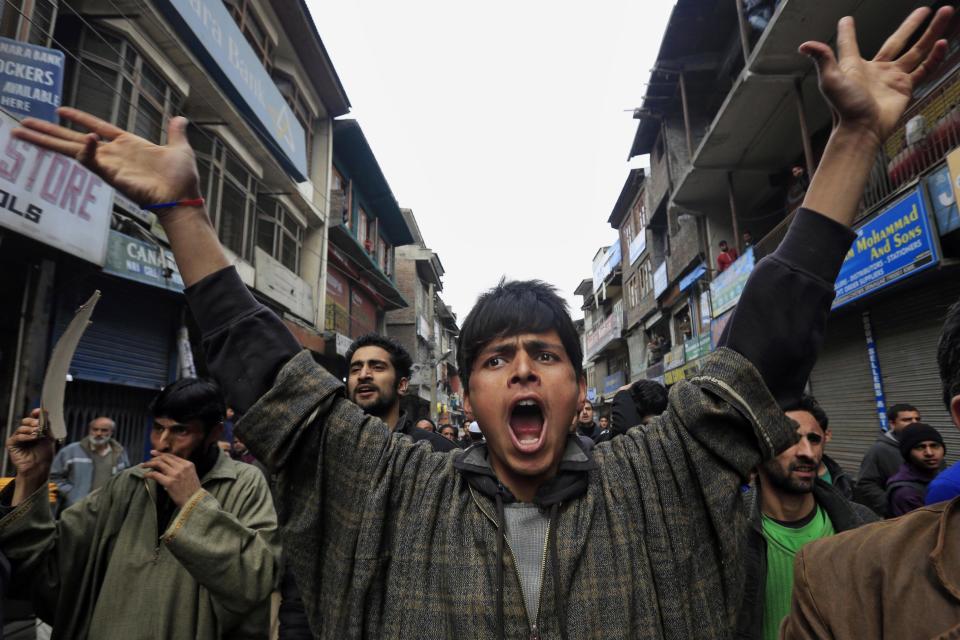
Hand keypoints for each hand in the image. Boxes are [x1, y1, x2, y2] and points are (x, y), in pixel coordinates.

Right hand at [7, 409, 54, 479]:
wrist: (39, 467)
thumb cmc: (44, 454)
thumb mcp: (49, 437)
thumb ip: (46, 425)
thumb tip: (45, 412)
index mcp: (34, 430)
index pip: (33, 418)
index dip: (35, 413)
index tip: (39, 411)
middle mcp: (26, 433)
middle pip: (26, 420)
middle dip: (32, 421)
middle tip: (38, 424)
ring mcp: (18, 438)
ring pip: (21, 428)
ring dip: (30, 429)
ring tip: (37, 434)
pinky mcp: (12, 444)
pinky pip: (17, 436)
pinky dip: (25, 436)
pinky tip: (32, 438)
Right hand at [13, 107, 200, 209]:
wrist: (183, 197)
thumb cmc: (181, 178)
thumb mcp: (179, 148)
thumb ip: (175, 133)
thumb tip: (180, 119)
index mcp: (128, 145)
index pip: (97, 126)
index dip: (79, 118)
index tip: (59, 109)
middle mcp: (114, 155)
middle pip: (73, 139)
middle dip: (47, 133)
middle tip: (22, 124)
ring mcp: (110, 165)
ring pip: (72, 149)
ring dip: (48, 140)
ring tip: (23, 130)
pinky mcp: (111, 176)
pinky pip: (92, 160)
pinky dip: (88, 150)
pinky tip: (86, 139)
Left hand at [142, 451, 202, 507]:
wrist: (195, 502)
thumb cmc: (192, 491)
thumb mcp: (191, 475)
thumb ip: (182, 469)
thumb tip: (166, 466)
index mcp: (188, 464)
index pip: (172, 456)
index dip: (161, 454)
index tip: (153, 453)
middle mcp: (182, 467)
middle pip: (164, 458)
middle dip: (153, 458)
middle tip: (146, 461)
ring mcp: (176, 474)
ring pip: (159, 464)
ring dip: (149, 464)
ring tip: (143, 466)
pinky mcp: (170, 482)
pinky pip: (155, 475)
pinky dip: (148, 474)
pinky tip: (145, 475)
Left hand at [800, 6, 952, 142]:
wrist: (861, 129)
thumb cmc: (844, 107)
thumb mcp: (830, 80)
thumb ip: (823, 59)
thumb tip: (805, 45)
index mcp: (854, 65)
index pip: (850, 44)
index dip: (847, 32)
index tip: (846, 20)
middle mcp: (876, 69)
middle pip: (898, 41)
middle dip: (912, 25)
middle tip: (925, 8)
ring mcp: (893, 78)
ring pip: (917, 50)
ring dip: (932, 32)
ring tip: (947, 12)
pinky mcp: (905, 88)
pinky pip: (924, 69)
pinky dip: (935, 56)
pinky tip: (944, 42)